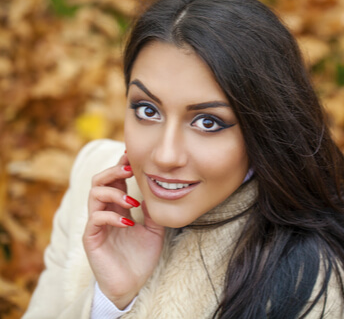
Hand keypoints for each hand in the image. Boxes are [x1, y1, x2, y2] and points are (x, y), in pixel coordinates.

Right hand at [83, 153, 163, 309]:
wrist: (132, 284)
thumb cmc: (141, 258)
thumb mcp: (155, 230)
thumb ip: (153, 211)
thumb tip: (155, 191)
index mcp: (118, 207)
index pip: (116, 180)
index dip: (123, 165)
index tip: (135, 155)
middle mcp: (105, 211)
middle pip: (100, 180)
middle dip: (114, 170)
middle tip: (131, 168)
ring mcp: (97, 224)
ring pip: (94, 194)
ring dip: (114, 192)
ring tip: (133, 202)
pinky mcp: (92, 238)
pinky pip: (96, 218)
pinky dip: (113, 216)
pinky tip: (129, 222)